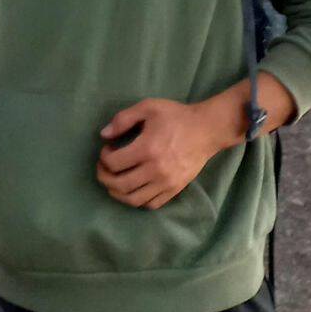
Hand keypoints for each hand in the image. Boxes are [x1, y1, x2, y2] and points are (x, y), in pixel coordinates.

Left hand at [95, 97, 229, 208]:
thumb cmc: (176, 117)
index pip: (113, 163)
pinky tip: (133, 188)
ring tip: (114, 180)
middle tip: (104, 168)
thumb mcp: (148, 107)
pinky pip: (151, 204)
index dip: (103, 157)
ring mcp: (166, 183)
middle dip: (104, 177)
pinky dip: (137, 200)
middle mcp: (156, 170)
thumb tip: (103, 135)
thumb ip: (123, 119)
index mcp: (147, 149)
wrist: (207, 130)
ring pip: (133, 199)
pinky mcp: (175, 189)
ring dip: (117, 192)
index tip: (107, 149)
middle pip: (119, 185)